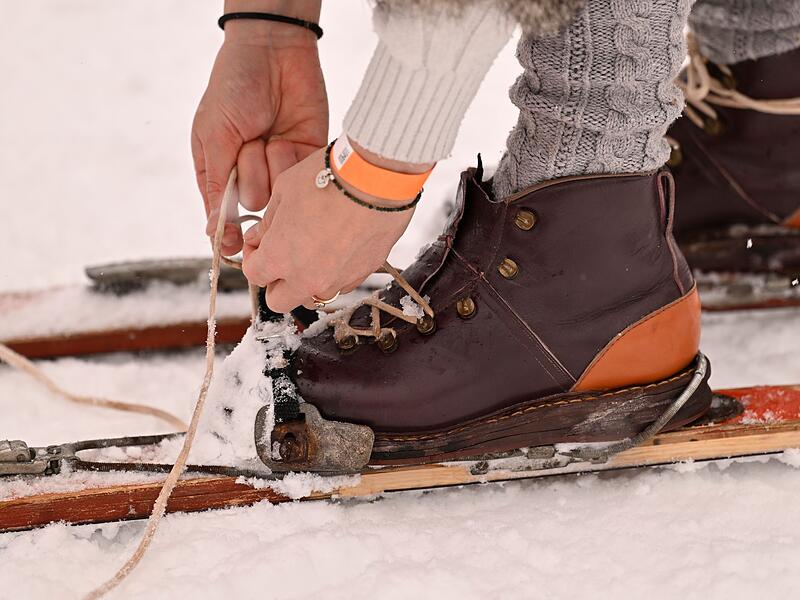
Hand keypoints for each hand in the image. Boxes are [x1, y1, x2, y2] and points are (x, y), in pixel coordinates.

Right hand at [191, 16, 327, 255]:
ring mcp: (279, 169)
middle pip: (252, 206)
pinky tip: (287, 137)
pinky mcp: (304, 160)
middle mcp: (250, 175)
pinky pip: (299, 180)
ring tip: (268, 134)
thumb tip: (212, 228)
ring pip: (277, 196)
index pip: (222, 217)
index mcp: (220, 172)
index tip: (234, 243)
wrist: (274, 52)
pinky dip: (291, 161)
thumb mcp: (214, 135)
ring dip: (270, 164)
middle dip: (249, 176)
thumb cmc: (234, 88)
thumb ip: (216, 183)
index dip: (228, 234)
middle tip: (248, 143)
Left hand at [242, 147, 415, 311]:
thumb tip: (260, 236)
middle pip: (279, 301)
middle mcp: (307, 278)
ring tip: (313, 253)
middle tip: (283, 255)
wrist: (376, 179)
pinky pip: (342, 285)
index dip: (253, 256)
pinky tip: (339, 247)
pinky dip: (334, 274)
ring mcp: (337, 281)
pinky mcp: (363, 274)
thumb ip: (268, 222)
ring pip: (313, 298)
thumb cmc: (328, 179)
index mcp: (279, 258)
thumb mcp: (284, 191)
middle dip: (276, 281)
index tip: (261, 242)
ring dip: (306, 282)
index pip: (254, 274)